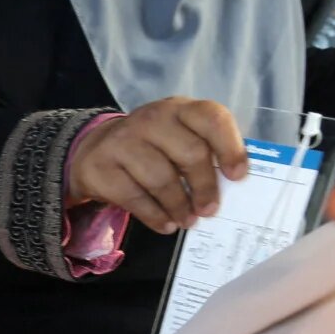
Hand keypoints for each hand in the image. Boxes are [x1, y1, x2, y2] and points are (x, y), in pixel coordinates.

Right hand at [66, 97, 248, 234]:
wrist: (96, 150)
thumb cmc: (153, 148)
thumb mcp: (178, 139)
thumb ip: (205, 152)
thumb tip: (233, 185)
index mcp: (180, 109)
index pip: (212, 119)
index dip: (230, 147)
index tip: (238, 175)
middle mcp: (152, 119)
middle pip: (190, 153)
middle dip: (204, 187)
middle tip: (209, 210)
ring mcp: (123, 141)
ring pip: (162, 179)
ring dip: (179, 206)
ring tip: (188, 221)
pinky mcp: (102, 167)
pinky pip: (135, 197)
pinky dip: (155, 216)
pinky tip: (166, 224)